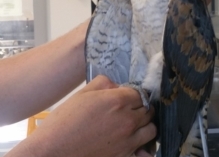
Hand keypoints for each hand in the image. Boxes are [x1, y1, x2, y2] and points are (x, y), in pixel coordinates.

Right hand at [10, 76, 155, 156]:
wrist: (53, 151)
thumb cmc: (65, 120)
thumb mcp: (83, 93)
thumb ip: (104, 83)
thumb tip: (117, 85)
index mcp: (118, 101)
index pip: (141, 93)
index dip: (134, 94)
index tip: (129, 96)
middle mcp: (127, 119)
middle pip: (148, 109)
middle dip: (141, 107)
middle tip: (131, 108)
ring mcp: (128, 140)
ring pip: (151, 129)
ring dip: (146, 124)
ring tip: (135, 123)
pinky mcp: (125, 156)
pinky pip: (145, 150)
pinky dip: (144, 145)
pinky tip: (135, 141)